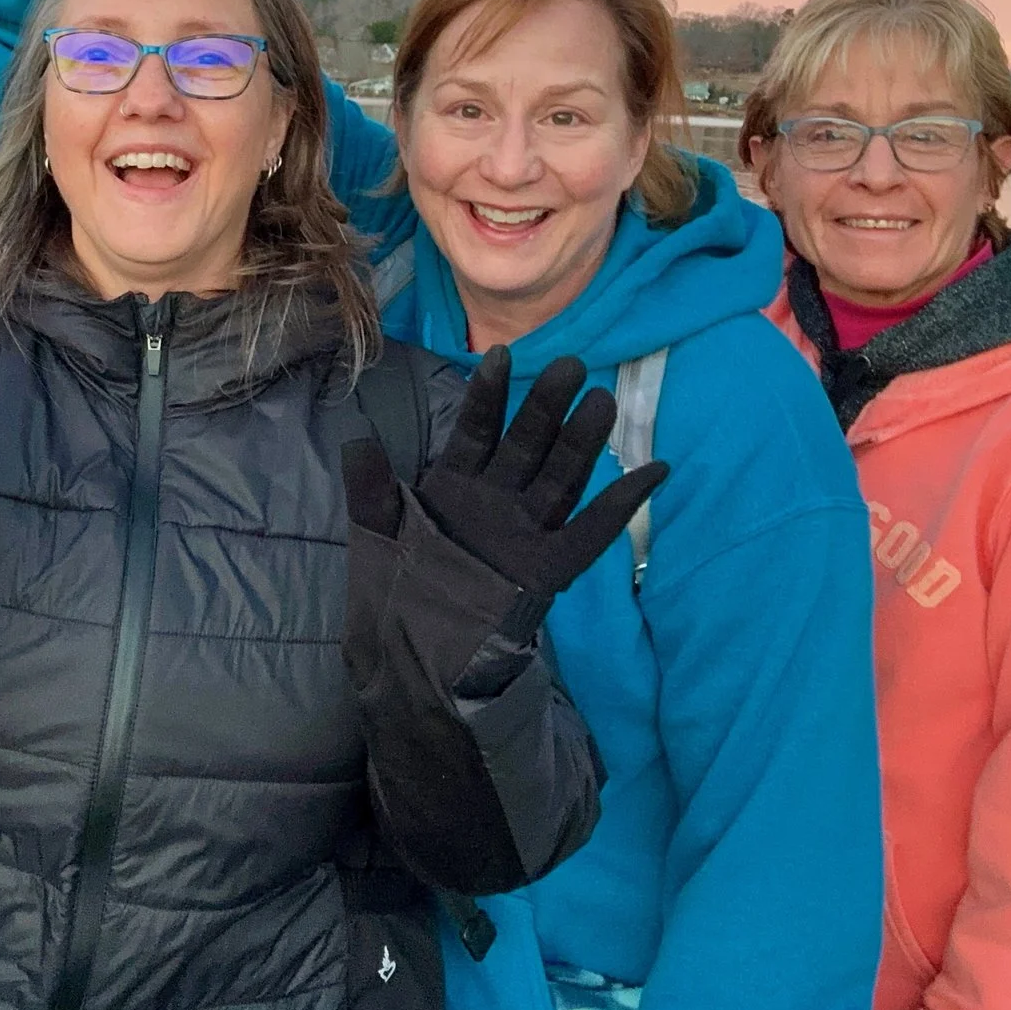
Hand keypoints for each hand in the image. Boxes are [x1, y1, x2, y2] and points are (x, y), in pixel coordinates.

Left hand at [346, 351, 665, 671]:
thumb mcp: (374, 535)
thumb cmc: (391, 589)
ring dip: (582, 441)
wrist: (410, 654)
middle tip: (570, 364)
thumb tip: (357, 442)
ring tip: (603, 400)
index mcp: (455, 484)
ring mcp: (526, 530)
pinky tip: (653, 471)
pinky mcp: (549, 568)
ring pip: (560, 476)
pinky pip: (590, 532)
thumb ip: (371, 490)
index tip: (503, 356)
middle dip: (546, 406)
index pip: (475, 430)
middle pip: (527, 444)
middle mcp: (496, 499)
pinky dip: (621, 504)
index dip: (488, 396)